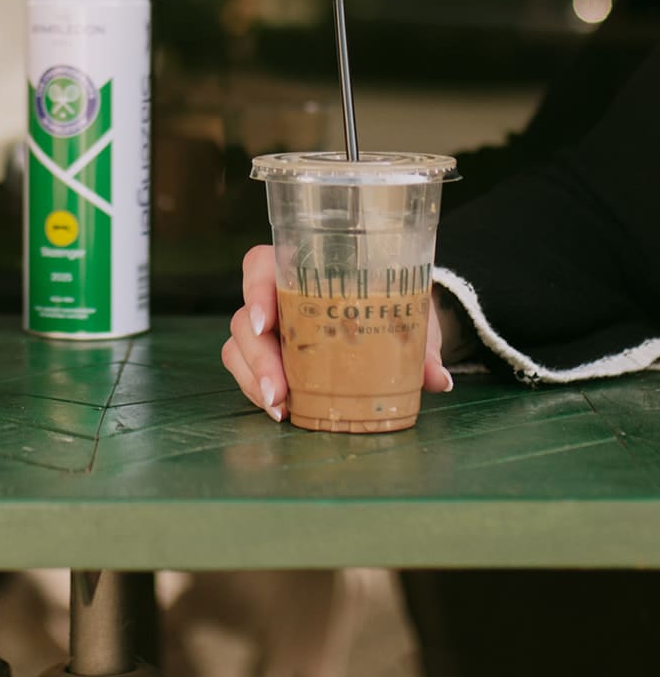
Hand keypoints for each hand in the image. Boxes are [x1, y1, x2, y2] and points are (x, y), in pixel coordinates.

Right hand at [221, 244, 453, 420]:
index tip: (265, 322)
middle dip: (257, 358)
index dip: (256, 290)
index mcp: (299, 267)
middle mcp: (274, 296)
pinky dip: (258, 391)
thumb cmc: (389, 303)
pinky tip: (282, 412)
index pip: (261, 265)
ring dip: (254, 380)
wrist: (388, 317)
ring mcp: (267, 329)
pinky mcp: (267, 357)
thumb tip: (439, 378)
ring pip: (238, 349)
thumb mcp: (406, 315)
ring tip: (280, 409)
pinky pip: (247, 372)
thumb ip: (420, 343)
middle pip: (243, 318)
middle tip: (278, 391)